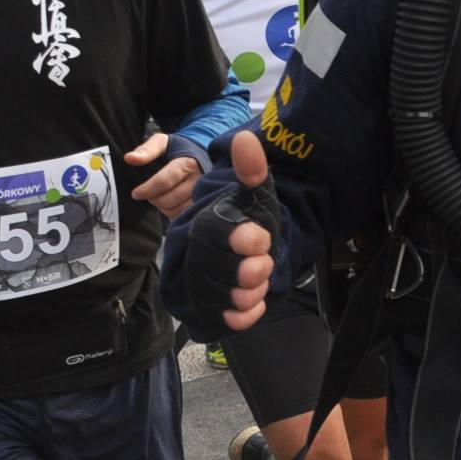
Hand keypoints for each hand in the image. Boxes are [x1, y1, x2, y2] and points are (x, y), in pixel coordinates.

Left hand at [126, 132, 199, 219]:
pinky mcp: (203, 203)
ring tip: (161, 197)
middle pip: (169, 199)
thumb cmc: (178, 150)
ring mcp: (203, 193)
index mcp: (187, 164)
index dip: (147, 190)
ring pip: (177, 210)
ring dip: (164, 207)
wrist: (202, 154)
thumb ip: (146, 150)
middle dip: (155, 199)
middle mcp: (198, 180)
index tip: (136, 193)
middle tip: (151, 193)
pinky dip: (174, 213)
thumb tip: (129, 158)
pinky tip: (171, 204)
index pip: (164, 182)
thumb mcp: (162, 142)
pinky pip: (184, 215)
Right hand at [181, 132, 278, 337]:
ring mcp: (201, 285)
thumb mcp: (256, 194)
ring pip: (221, 297)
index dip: (240, 239)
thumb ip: (251, 171)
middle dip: (247, 270)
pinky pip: (225, 321)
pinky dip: (245, 315)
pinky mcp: (209, 310)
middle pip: (213, 270)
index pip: (213, 234)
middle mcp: (196, 255)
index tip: (261, 237)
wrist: (251, 252)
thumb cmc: (252, 220)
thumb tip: (245, 138)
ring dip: (249, 293)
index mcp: (207, 225)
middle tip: (264, 263)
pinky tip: (255, 302)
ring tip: (261, 279)